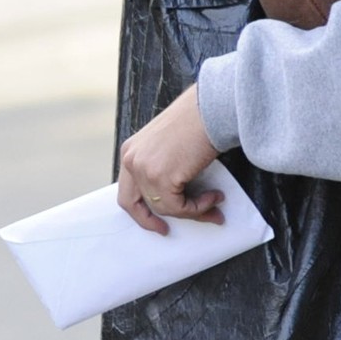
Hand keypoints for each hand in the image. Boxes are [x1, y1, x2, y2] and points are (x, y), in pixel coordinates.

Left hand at [117, 85, 224, 235]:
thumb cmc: (197, 124)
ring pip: (163, 207)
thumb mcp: (169, 147)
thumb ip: (163, 170)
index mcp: (130, 151)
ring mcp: (144, 169)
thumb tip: (180, 200)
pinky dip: (199, 207)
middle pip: (131, 204)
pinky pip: (179, 207)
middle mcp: (131, 159)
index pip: (126, 189)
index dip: (138, 210)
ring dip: (191, 211)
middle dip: (149, 221)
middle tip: (166, 230)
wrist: (211, 109)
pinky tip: (214, 195)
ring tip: (213, 201)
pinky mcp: (161, 177)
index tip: (156, 222)